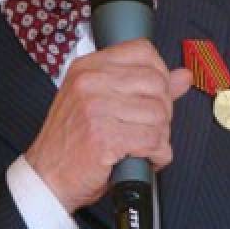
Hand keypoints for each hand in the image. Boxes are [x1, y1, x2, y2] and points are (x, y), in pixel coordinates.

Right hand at [24, 38, 192, 213]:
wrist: (47, 177)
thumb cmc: (72, 142)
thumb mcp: (100, 102)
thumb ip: (142, 86)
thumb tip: (182, 75)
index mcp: (88, 67)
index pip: (142, 50)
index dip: (159, 73)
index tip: (156, 93)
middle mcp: (90, 82)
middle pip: (156, 83)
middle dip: (163, 110)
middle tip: (150, 126)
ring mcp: (96, 108)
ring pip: (159, 114)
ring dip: (160, 136)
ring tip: (144, 144)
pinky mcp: (105, 137)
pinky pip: (153, 140)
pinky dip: (157, 155)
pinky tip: (144, 157)